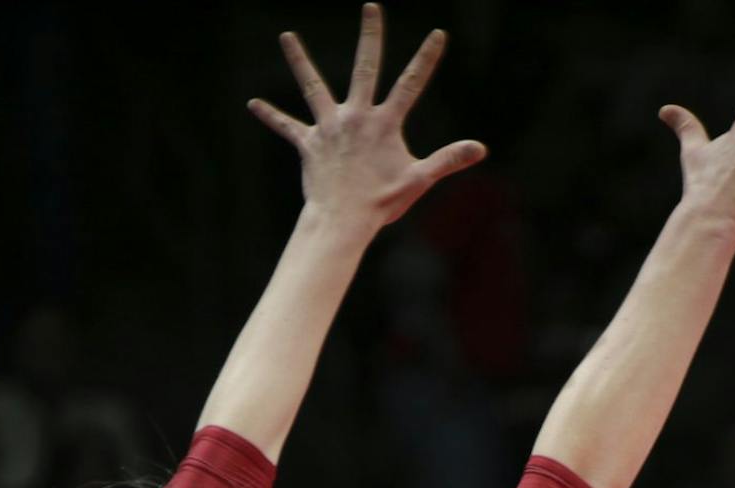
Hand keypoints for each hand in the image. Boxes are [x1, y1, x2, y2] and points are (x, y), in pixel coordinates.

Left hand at [248, 4, 485, 229]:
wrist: (344, 219)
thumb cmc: (383, 202)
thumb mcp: (420, 180)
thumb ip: (449, 159)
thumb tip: (480, 148)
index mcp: (384, 123)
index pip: (411, 84)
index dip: (426, 58)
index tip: (437, 34)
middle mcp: (356, 116)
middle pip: (364, 67)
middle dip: (371, 36)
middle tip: (371, 6)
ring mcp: (330, 126)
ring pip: (313, 86)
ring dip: (300, 60)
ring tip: (286, 35)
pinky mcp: (309, 143)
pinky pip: (287, 127)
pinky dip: (271, 116)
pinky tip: (254, 104)